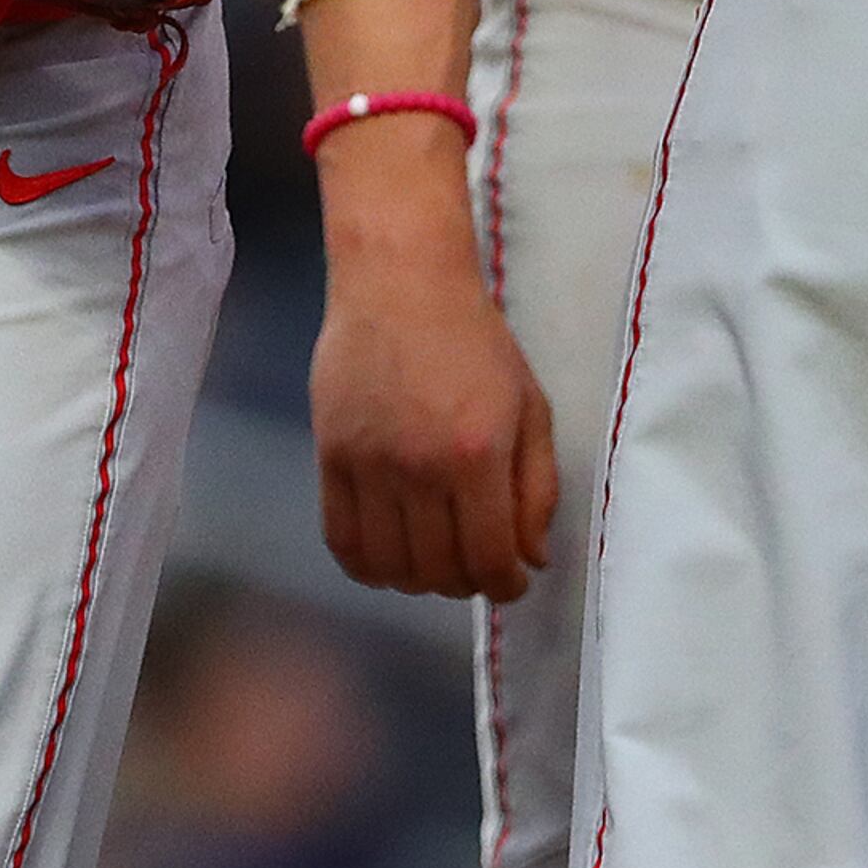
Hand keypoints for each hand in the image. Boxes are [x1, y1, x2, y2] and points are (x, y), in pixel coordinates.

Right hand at [311, 223, 558, 603]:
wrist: (400, 282)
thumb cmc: (474, 341)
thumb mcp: (530, 406)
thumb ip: (538, 487)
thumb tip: (531, 559)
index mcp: (478, 455)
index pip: (489, 560)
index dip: (506, 585)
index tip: (511, 579)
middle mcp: (420, 468)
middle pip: (439, 572)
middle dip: (466, 583)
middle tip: (474, 564)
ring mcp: (369, 464)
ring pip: (390, 567)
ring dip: (418, 580)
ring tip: (433, 559)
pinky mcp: (330, 455)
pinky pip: (341, 540)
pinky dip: (366, 566)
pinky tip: (387, 556)